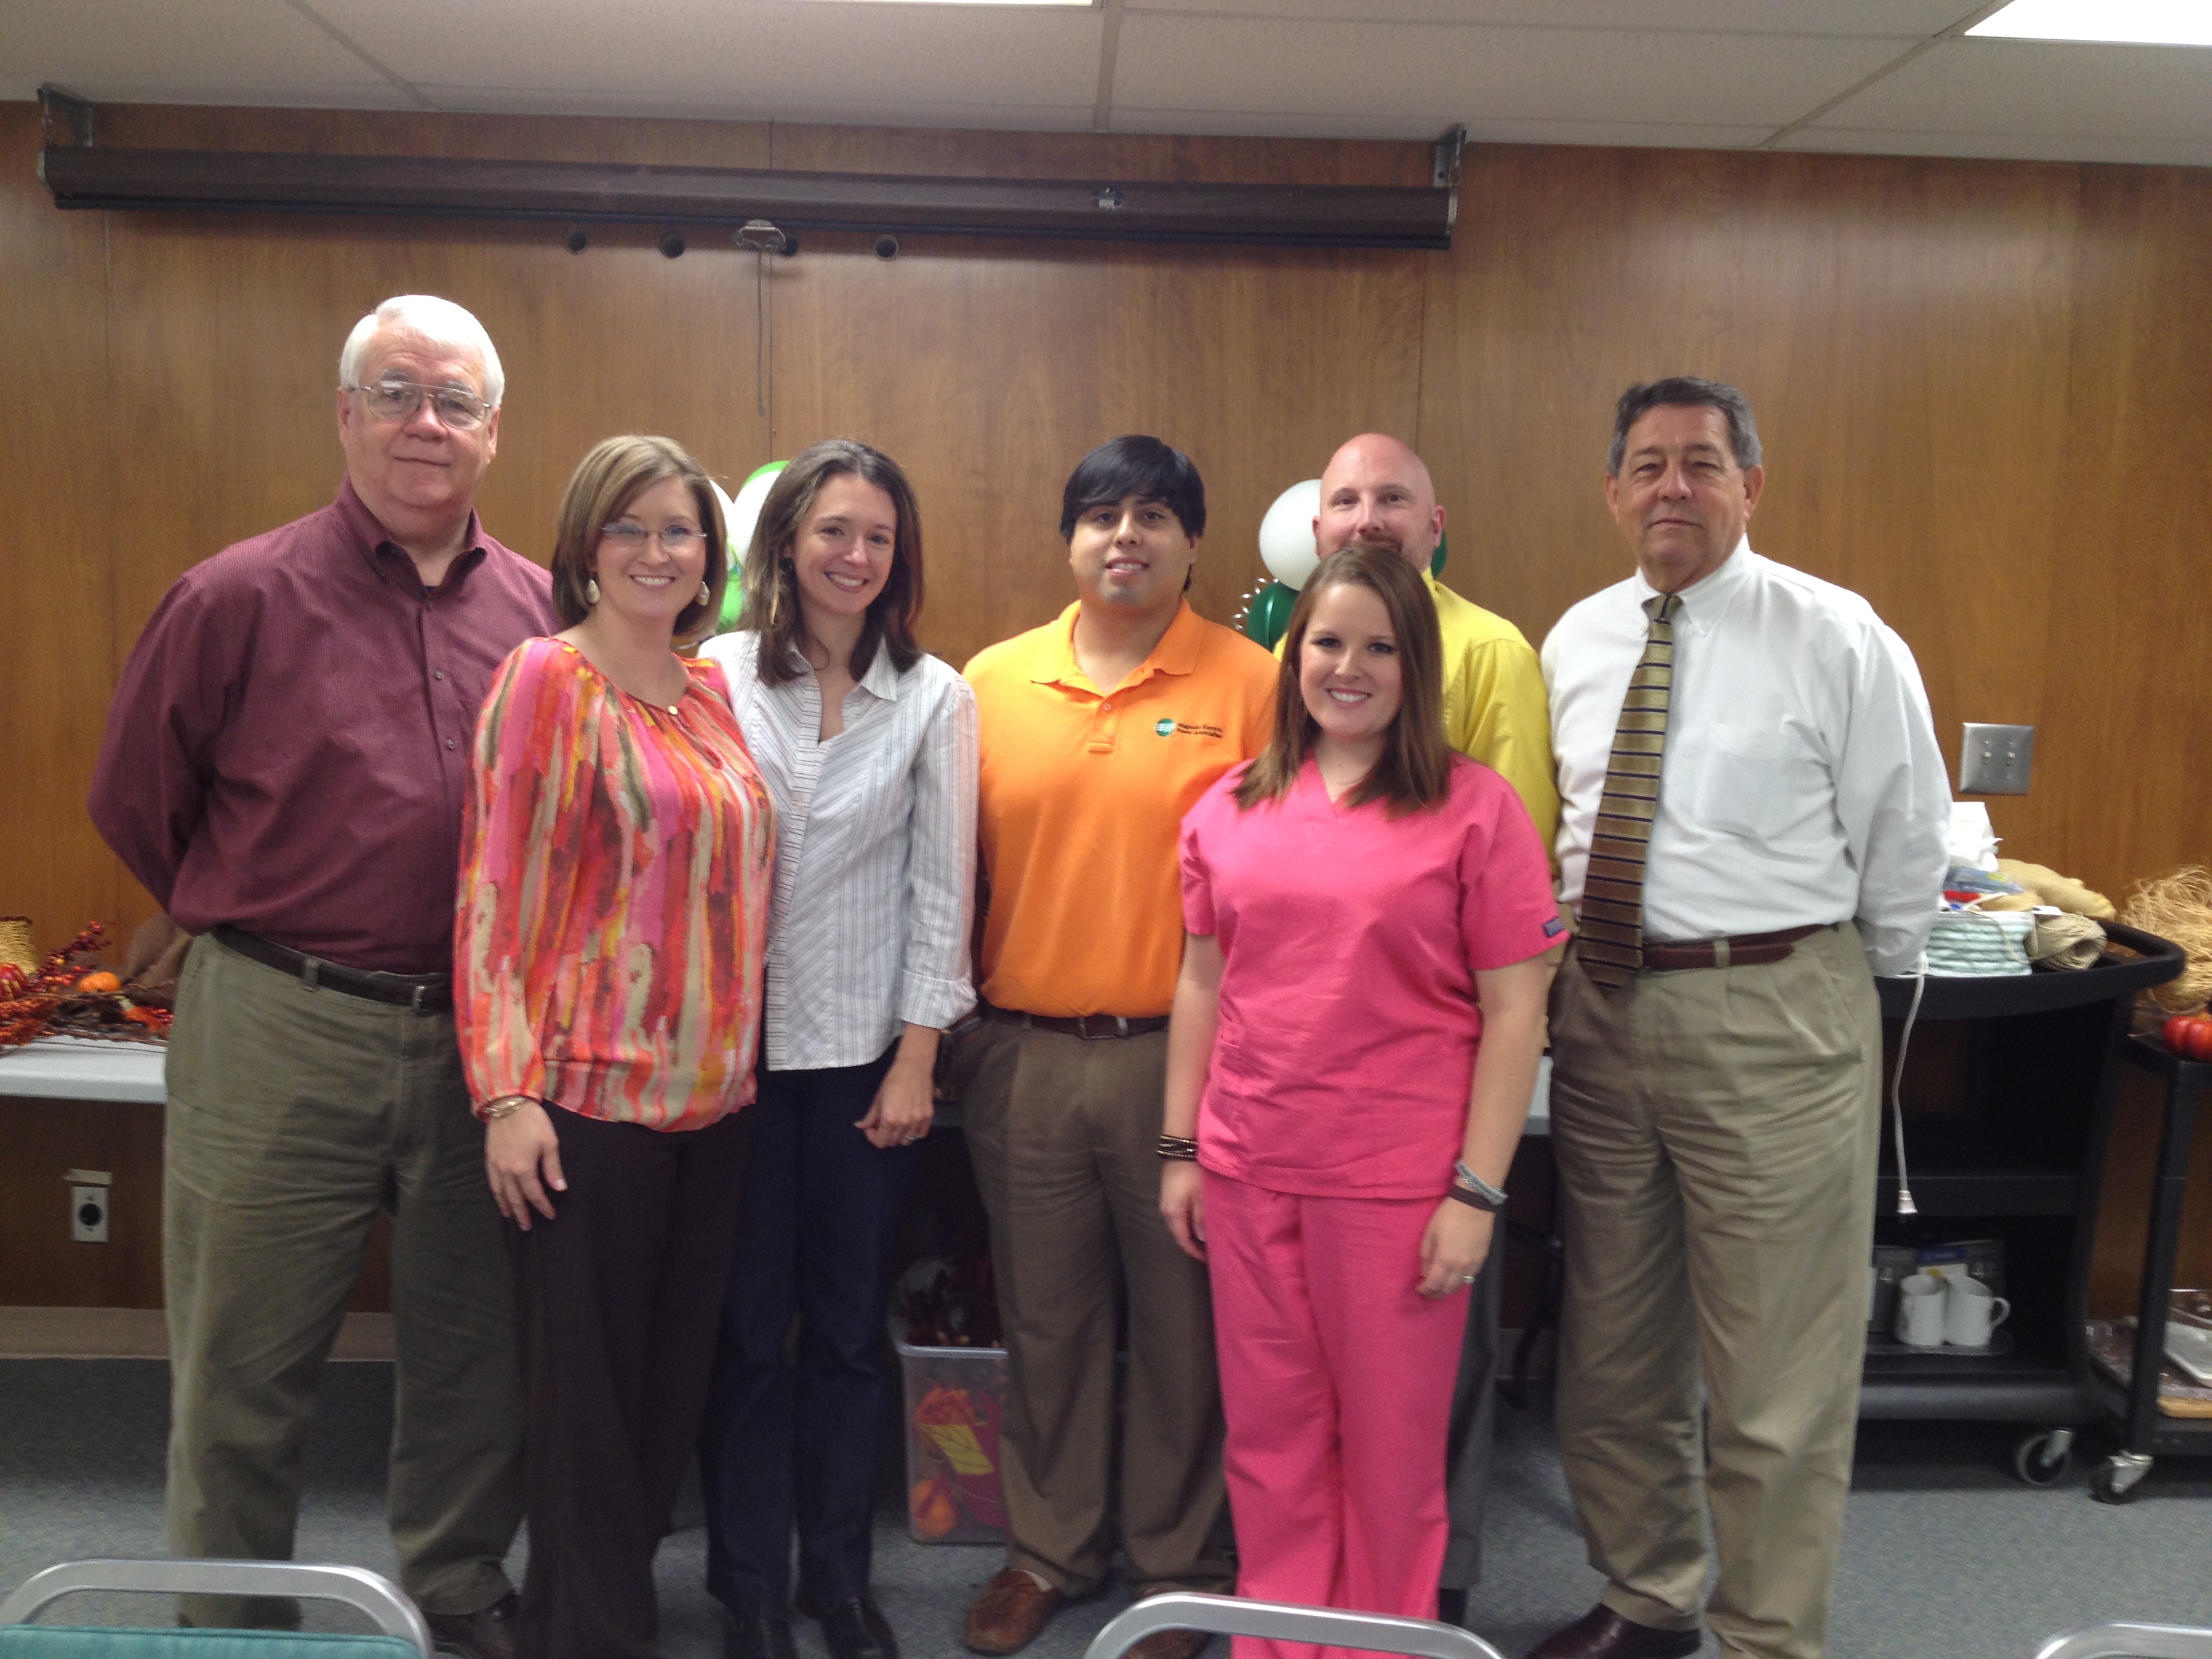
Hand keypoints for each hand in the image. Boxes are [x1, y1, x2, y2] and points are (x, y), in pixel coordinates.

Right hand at [485, 1100, 564, 1229]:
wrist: (507, 1103)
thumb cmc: (532, 1121)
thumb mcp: (549, 1143)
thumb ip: (553, 1168)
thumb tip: (559, 1189)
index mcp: (523, 1168)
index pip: (534, 1194)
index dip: (543, 1206)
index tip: (550, 1215)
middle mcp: (507, 1171)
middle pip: (515, 1198)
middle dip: (522, 1214)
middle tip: (527, 1227)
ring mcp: (496, 1165)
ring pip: (500, 1193)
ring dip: (506, 1206)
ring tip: (511, 1217)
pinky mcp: (489, 1158)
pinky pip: (491, 1182)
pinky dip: (496, 1193)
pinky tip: (498, 1196)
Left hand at [857, 1051, 934, 1148]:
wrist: (914, 1067)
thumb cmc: (893, 1080)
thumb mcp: (878, 1098)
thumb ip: (870, 1116)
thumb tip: (860, 1126)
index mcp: (889, 1118)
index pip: (881, 1142)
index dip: (873, 1137)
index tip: (871, 1129)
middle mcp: (904, 1123)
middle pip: (893, 1142)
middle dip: (885, 1135)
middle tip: (882, 1124)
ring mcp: (918, 1120)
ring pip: (907, 1140)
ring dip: (899, 1135)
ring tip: (897, 1124)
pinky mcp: (928, 1116)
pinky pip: (921, 1134)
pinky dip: (914, 1132)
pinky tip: (910, 1123)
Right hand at [1160, 1161, 1206, 1261]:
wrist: (1180, 1149)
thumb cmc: (1193, 1173)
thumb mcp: (1201, 1197)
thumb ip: (1202, 1220)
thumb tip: (1202, 1239)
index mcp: (1173, 1215)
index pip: (1184, 1241)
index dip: (1196, 1252)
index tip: (1209, 1259)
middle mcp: (1166, 1211)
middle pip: (1180, 1235)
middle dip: (1194, 1244)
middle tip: (1210, 1250)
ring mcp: (1166, 1202)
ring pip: (1179, 1225)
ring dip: (1191, 1233)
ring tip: (1207, 1237)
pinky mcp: (1169, 1195)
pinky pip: (1179, 1215)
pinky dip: (1188, 1222)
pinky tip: (1199, 1221)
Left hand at [1417, 1199, 1493, 1298]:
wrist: (1474, 1205)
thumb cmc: (1447, 1216)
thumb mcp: (1430, 1233)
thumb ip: (1426, 1256)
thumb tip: (1425, 1273)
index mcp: (1445, 1260)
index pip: (1433, 1285)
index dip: (1424, 1290)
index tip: (1418, 1289)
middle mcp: (1460, 1267)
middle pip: (1447, 1290)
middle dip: (1435, 1293)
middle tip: (1428, 1292)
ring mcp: (1473, 1265)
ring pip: (1459, 1286)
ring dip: (1448, 1289)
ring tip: (1439, 1287)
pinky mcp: (1482, 1260)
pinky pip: (1470, 1278)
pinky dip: (1459, 1282)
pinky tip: (1454, 1278)